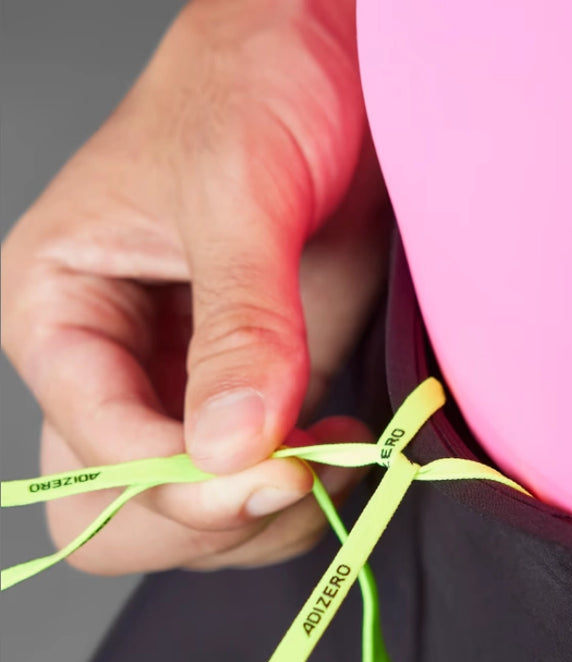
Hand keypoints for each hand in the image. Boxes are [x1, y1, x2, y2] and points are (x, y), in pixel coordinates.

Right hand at [1, 0, 390, 573]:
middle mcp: (112, 364)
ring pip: (192, 513)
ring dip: (266, 513)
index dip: (182, 483)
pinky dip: (300, 489)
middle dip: (210, 515)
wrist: (323, 62)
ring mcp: (184, 385)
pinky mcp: (251, 387)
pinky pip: (253, 482)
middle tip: (294, 477)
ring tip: (330, 453)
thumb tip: (231, 446)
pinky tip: (340, 445)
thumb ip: (238, 326)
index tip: (277, 471)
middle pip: (121, 511)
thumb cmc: (254, 83)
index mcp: (58, 313)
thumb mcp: (237, 195)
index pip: (94, 456)